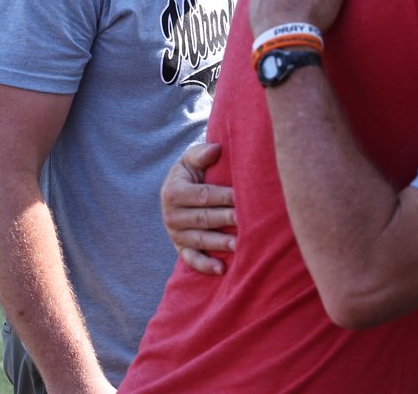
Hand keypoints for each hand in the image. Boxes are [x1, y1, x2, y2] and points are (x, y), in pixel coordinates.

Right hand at [160, 142, 235, 274]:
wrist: (179, 190)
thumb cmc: (192, 171)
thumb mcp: (191, 158)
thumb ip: (201, 153)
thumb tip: (216, 149)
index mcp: (173, 191)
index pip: (202, 195)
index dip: (223, 196)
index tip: (242, 196)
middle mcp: (171, 215)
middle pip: (203, 218)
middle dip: (225, 219)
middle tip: (246, 221)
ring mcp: (175, 234)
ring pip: (200, 239)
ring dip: (219, 243)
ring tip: (239, 245)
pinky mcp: (180, 248)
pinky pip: (191, 259)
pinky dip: (205, 265)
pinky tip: (221, 269)